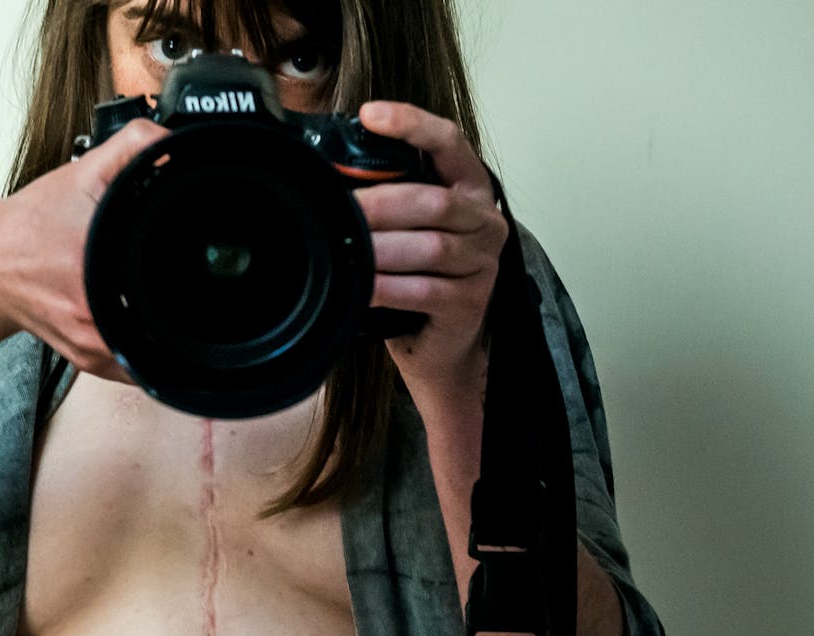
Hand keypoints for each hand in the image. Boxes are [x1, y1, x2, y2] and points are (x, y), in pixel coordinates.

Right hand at [0, 119, 169, 381]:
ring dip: (168, 325)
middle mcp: (95, 316)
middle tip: (178, 271)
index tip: (200, 258)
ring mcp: (92, 346)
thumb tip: (173, 142)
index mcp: (100, 267)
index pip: (172, 280)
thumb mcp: (84, 172)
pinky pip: (136, 364)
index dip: (194, 270)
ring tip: (160, 293)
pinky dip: (147, 344)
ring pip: (158, 348)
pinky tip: (143, 317)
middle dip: (181, 295)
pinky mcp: (89, 361)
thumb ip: (133, 147)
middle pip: (172, 318)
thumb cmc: (30, 226)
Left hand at [353, 101, 507, 400]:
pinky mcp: (471, 302)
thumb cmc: (418, 277)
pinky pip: (426, 290)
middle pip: (434, 202)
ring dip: (382, 248)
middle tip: (342, 209)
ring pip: (430, 248)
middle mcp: (484, 221)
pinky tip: (364, 286)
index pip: (449, 142)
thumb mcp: (407, 228)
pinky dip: (389, 287)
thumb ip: (388, 196)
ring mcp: (483, 263)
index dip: (413, 124)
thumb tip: (328, 173)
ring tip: (350, 249)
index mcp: (469, 189)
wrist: (442, 343)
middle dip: (381, 204)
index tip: (370, 114)